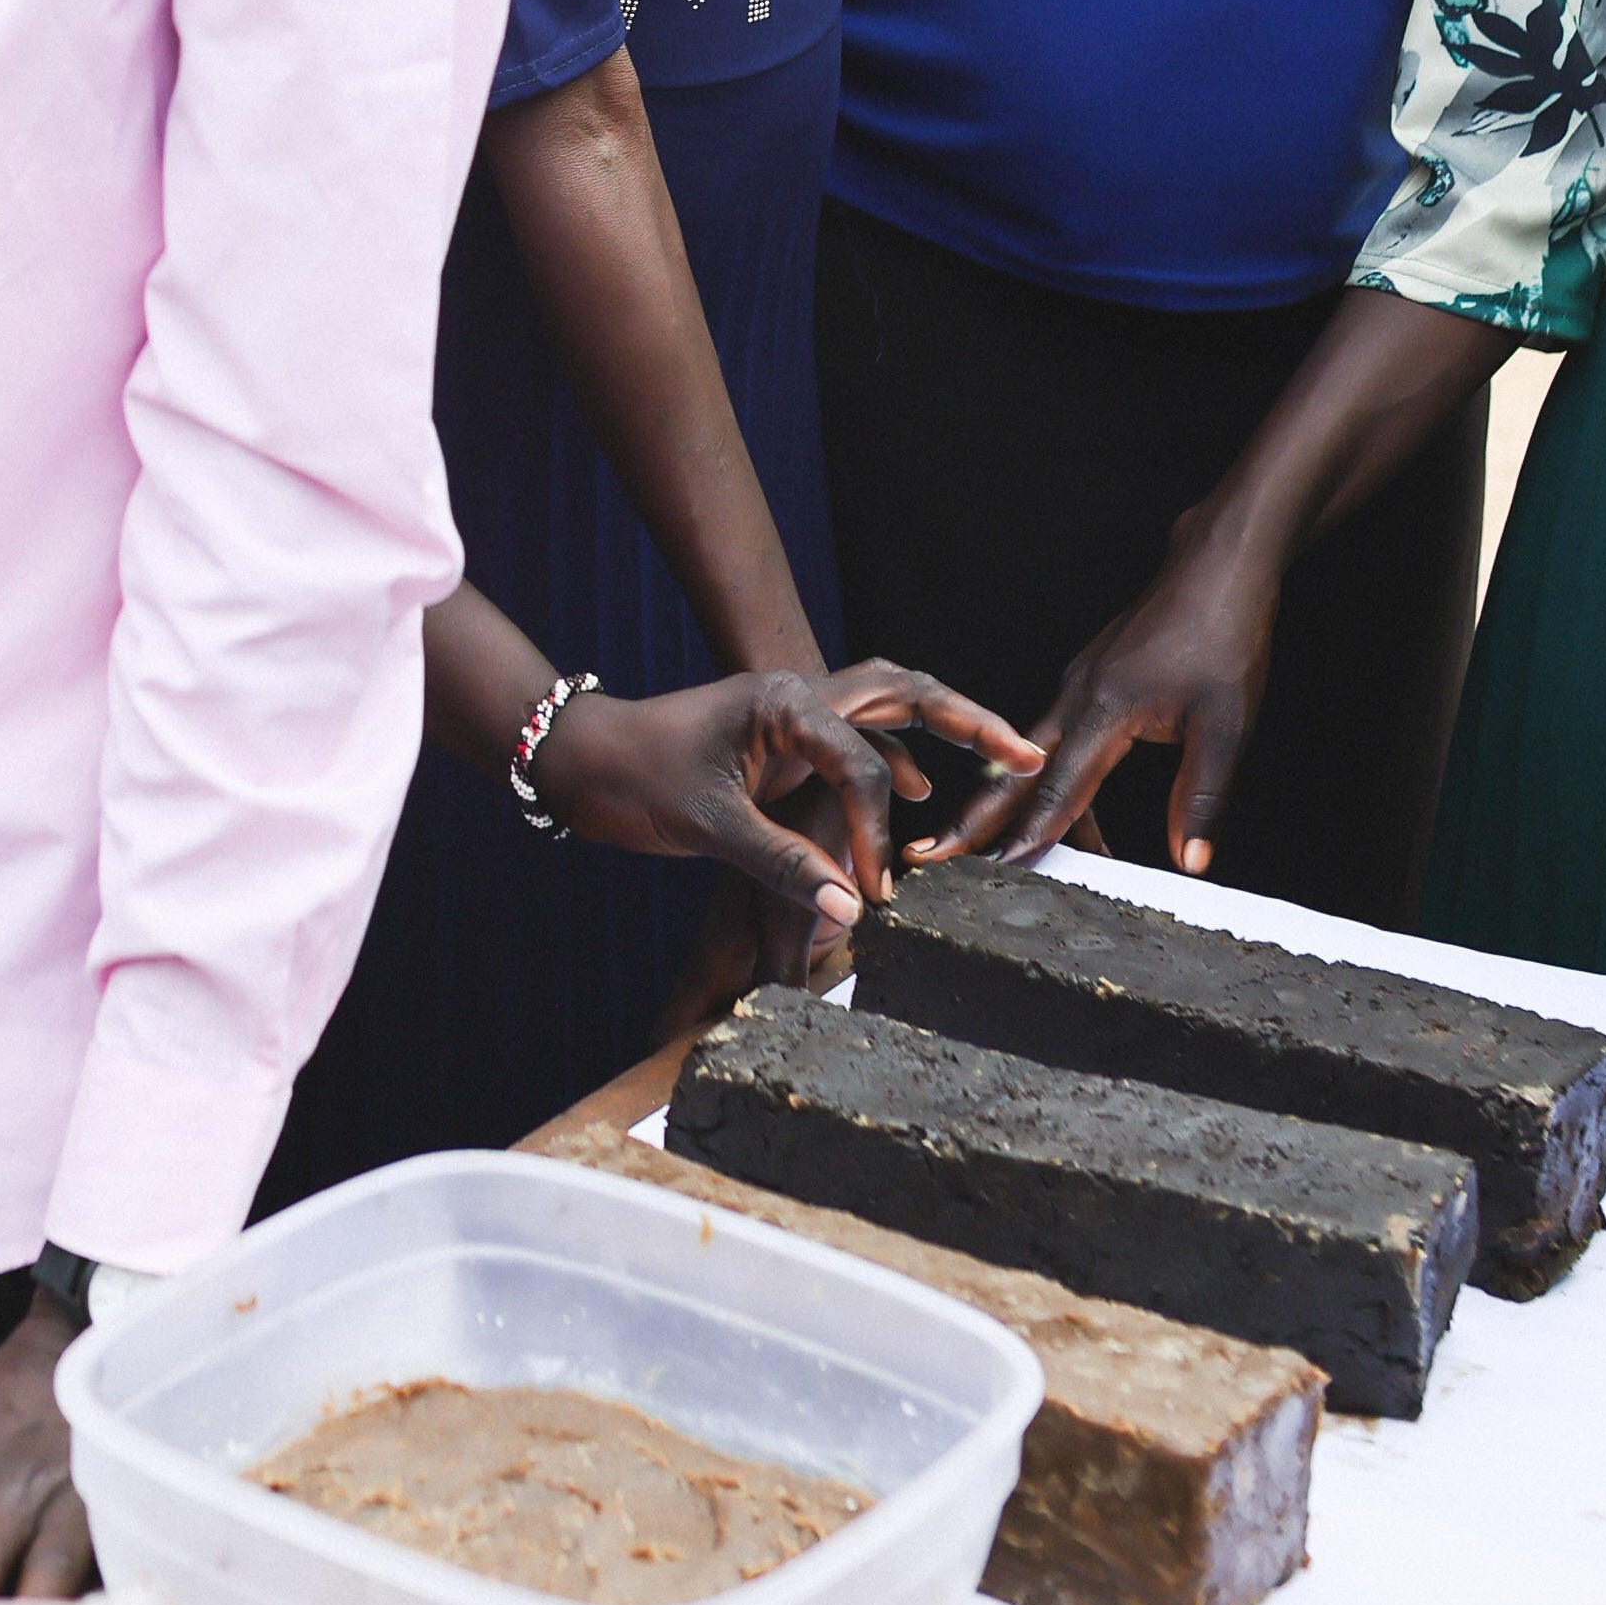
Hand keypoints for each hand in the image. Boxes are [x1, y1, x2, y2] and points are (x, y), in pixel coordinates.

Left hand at [540, 663, 1039, 988]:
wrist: (578, 759)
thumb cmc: (633, 779)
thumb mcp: (707, 826)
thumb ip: (782, 865)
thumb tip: (852, 913)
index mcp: (783, 703)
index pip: (860, 764)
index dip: (873, 833)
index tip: (878, 892)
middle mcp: (796, 695)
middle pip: (902, 691)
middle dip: (967, 720)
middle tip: (1027, 749)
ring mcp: (790, 712)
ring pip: (883, 704)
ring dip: (940, 727)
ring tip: (1003, 752)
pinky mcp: (779, 736)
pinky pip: (854, 735)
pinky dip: (891, 756)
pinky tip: (913, 789)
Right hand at [939, 532, 1282, 874]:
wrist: (1218, 567)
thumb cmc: (1223, 634)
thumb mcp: (1226, 725)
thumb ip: (1200, 797)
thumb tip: (1190, 860)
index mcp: (1104, 708)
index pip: (1058, 787)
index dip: (1029, 834)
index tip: (997, 870)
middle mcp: (1077, 697)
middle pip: (1016, 772)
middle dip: (975, 819)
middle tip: (934, 855)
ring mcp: (1078, 687)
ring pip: (1037, 761)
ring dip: (1022, 808)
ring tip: (1020, 859)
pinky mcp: (1089, 683)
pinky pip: (1058, 743)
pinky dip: (1055, 783)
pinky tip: (1080, 816)